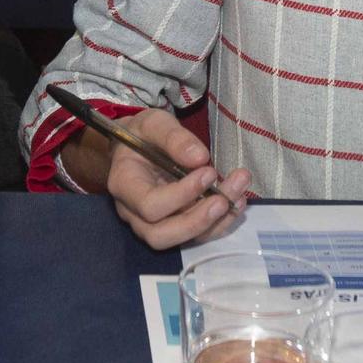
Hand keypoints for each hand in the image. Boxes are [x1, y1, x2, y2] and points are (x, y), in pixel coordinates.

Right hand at [102, 110, 251, 249]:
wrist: (140, 144)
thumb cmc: (143, 134)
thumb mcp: (154, 123)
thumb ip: (173, 138)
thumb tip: (199, 158)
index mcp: (124, 184)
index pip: (149, 205)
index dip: (181, 195)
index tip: (208, 171)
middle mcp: (133, 213)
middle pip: (160, 235)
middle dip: (197, 221)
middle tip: (224, 199)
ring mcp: (152, 224)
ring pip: (182, 239)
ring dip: (215, 222)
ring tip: (238, 195)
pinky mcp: (174, 226)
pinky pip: (196, 235)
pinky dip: (221, 222)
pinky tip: (238, 200)